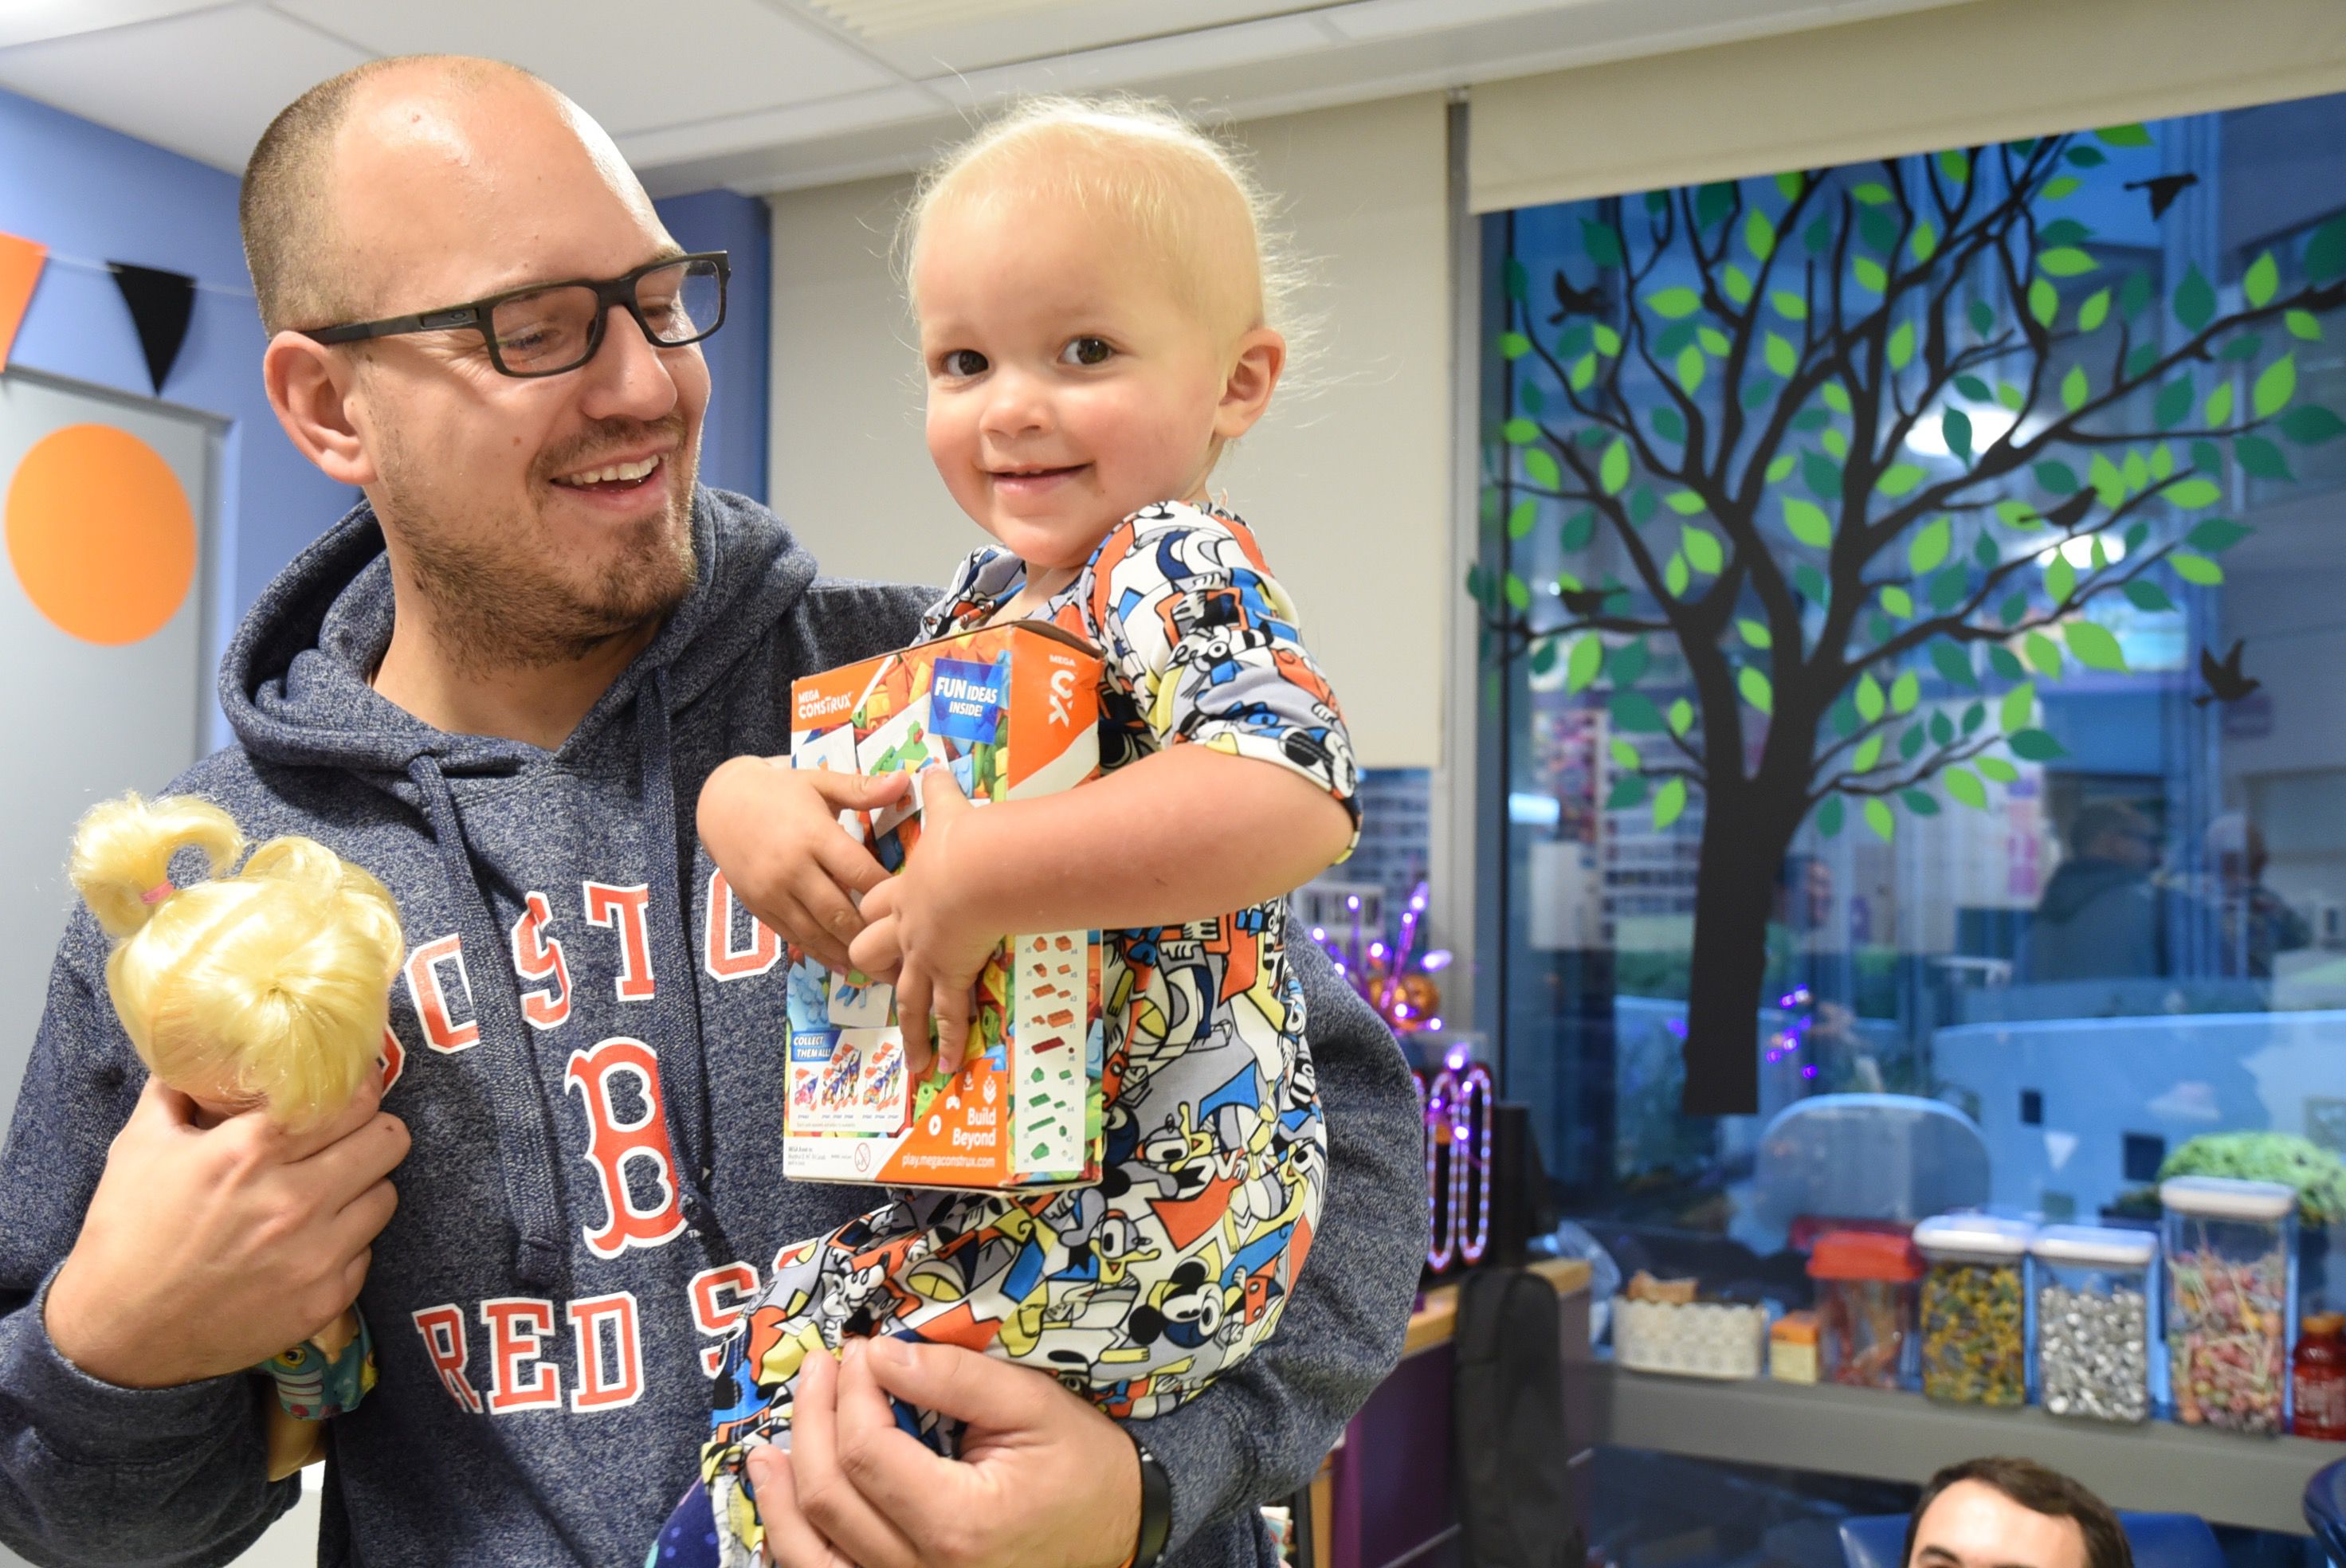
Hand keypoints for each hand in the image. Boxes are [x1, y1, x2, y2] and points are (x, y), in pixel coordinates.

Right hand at [45, 1074, 407, 1387]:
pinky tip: (312, 1242)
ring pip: (386, 1194)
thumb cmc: (125, 1235)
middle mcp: (294, 1199)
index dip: (360, 1087)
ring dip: (363, 1187)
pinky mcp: (326, 1299)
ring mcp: (316, 1254)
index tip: (356, 1086)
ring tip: (330, 1190)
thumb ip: (179, 1089)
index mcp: (251, 1152)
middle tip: (351, 1136)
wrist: (116, 1337)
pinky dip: (347, 1242)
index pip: (352, 1098)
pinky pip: (367, 1251)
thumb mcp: (140, 1146)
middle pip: (388, 1139)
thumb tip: (205, 1049)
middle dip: (372, 1131)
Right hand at [698, 756, 906, 971]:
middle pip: (839, 911)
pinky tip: (846, 966)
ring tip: (882, 972)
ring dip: (849, 954)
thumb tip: (906, 780)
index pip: (859, 872)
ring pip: (816, 932)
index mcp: (813, 835)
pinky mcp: (760, 908)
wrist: (722, 805)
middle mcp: (792, 869)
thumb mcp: (821, 783)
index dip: (887, 893)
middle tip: (906, 955)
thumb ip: (863, 789)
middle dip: (872, 937)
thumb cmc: (781, 791)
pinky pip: (794, 938)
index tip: (915, 907)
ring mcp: (773, 892)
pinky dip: (821, 954)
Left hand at [748, 1338, 1139, 1567]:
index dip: (851, 1391)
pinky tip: (785, 1509)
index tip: (861, 1351)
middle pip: (829, 1494)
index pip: (867, 1451)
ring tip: (765, 1448)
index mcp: (959, 1523)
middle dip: (812, 1421)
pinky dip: (796, 1545)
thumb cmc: (1082, 1469)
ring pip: (810, 1552)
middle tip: (820, 1369)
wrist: (1118, 1533)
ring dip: (779, 1495)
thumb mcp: (1033, 1406)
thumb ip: (956, 1378)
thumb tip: (881, 1353)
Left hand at [846, 767, 999, 1076]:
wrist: (974, 870)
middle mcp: (907, 929)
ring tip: (915, 1062)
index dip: (872, 913)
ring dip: (912, 1032)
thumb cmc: (963, 841)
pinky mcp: (949, 974)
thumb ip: (940, 792)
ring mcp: (925, 956)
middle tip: (882, 976)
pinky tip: (947, 1066)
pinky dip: (948, 1043)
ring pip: (907, 998)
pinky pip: (946, 1016)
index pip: (874, 907)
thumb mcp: (949, 811)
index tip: (872, 921)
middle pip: (869, 952)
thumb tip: (934, 766)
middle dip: (874, 964)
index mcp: (904, 891)